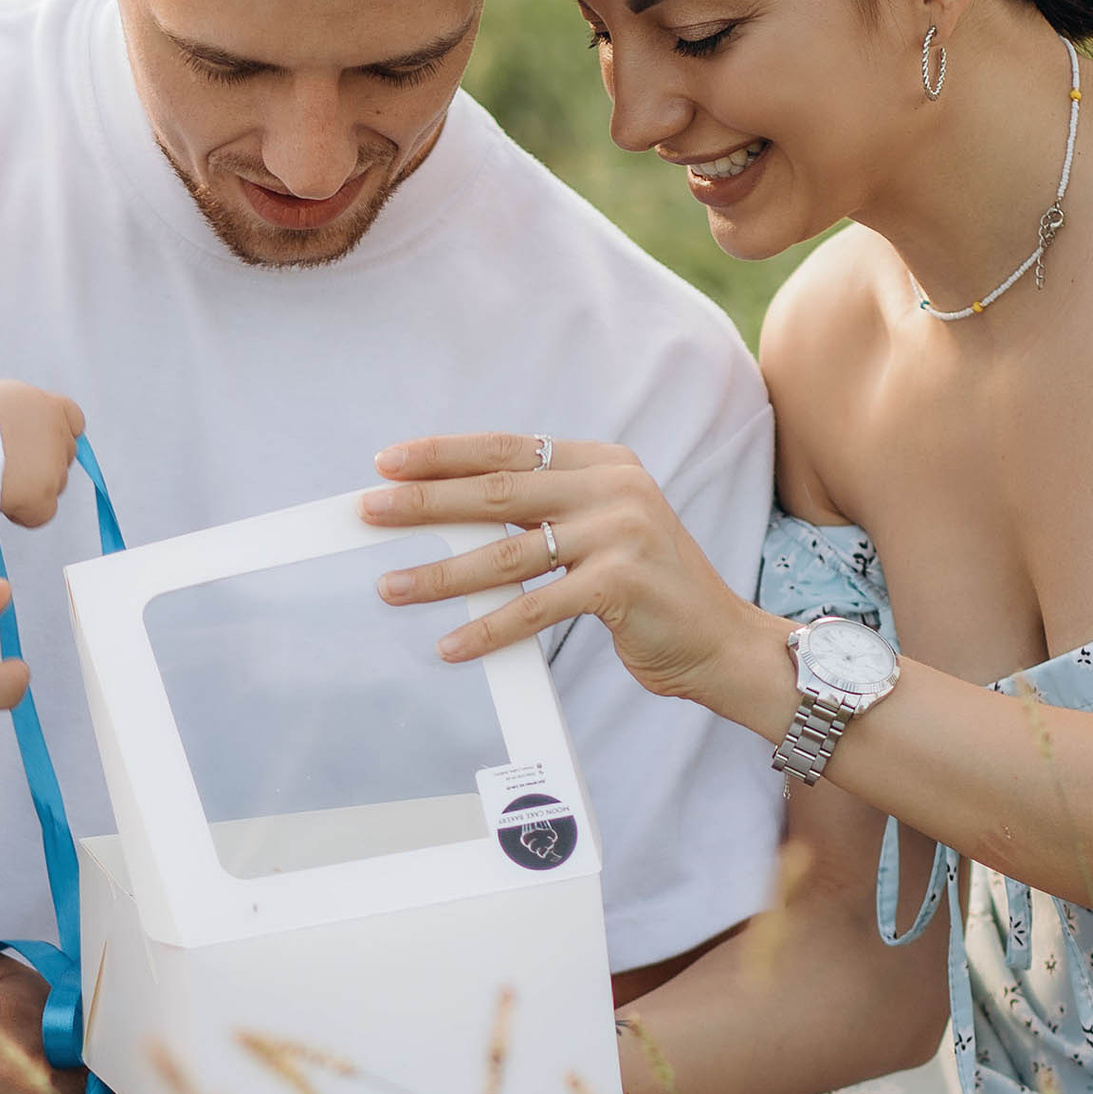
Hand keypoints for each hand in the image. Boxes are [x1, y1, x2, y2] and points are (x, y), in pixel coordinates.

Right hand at [0, 380, 85, 530]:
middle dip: (43, 463)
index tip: (37, 443)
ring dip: (33, 487)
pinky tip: (3, 503)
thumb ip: (17, 415)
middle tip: (10, 467)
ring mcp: (53, 465)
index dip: (56, 434)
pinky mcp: (43, 495)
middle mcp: (56, 432)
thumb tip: (15, 432)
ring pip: (55, 484)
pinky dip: (26, 514)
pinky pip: (43, 514)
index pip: (73, 419)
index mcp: (44, 404)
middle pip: (64, 454)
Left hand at [360, 432, 789, 723]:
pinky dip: (488, 627)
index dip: (444, 454)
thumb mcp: (603, 531)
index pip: (506, 449)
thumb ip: (547, 514)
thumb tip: (453, 514)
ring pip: (506, 554)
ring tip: (391, 587)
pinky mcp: (621, 583)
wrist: (723, 641)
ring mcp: (619, 532)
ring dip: (441, 573)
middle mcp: (612, 486)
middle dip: (425, 502)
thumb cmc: (650, 591)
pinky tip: (451, 644)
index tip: (388, 462)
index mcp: (602, 462)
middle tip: (369, 511)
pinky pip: (535, 607)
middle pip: (496, 492)